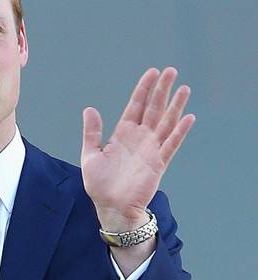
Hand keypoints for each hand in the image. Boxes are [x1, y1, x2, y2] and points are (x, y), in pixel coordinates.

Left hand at [82, 67, 194, 226]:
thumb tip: (89, 109)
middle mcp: (140, 138)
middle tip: (171, 71)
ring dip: (175, 106)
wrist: (111, 208)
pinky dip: (180, 132)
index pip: (136, 105)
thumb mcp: (90, 156)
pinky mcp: (158, 163)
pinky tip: (188, 118)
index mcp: (123, 133)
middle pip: (154, 109)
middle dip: (162, 90)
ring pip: (166, 123)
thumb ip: (92, 133)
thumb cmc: (100, 185)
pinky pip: (171, 145)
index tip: (152, 72)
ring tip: (184, 88)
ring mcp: (151, 149)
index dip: (144, 89)